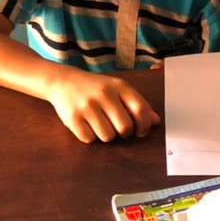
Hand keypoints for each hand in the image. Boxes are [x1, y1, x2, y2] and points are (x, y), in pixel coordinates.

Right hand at [44, 70, 160, 143]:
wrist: (63, 81)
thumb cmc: (97, 87)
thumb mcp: (118, 89)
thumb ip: (137, 104)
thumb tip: (156, 122)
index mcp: (120, 86)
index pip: (141, 110)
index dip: (144, 125)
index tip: (141, 131)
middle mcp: (104, 95)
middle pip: (125, 127)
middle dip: (125, 133)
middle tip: (119, 129)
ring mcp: (87, 106)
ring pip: (107, 136)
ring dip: (107, 135)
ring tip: (101, 124)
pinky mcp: (72, 118)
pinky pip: (89, 139)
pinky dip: (91, 137)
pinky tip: (88, 125)